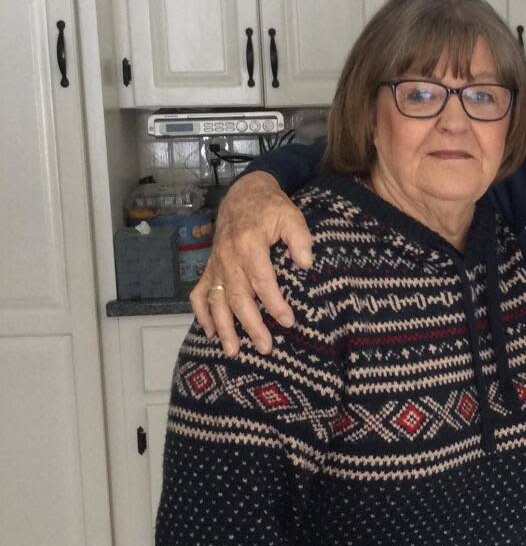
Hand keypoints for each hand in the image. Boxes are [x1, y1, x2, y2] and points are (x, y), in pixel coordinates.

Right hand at [190, 172, 311, 355]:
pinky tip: (210, 333)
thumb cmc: (272, 207)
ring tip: (233, 352)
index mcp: (249, 244)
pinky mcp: (210, 267)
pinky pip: (199, 293)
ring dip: (224, 328)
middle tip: (265, 347)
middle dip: (251, 325)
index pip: (262, 281)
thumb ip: (300, 239)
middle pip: (238, 297)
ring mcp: (216, 264)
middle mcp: (228, 257)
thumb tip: (306, 264)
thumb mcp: (291, 215)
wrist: (244, 194)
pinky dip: (201, 314)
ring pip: (216, 300)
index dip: (274, 303)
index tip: (288, 321)